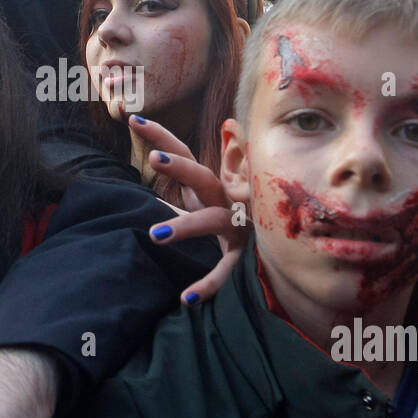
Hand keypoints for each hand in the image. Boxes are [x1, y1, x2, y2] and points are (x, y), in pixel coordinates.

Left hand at [130, 114, 247, 304]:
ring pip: (211, 221)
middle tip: (153, 158)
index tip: (132, 119)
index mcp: (213, 182)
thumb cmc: (242, 213)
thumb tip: (230, 123)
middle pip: (202, 177)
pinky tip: (187, 299)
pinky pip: (224, 269)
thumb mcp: (225, 188)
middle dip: (179, 166)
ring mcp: (235, 225)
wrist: (284, 242)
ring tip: (154, 235)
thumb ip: (222, 159)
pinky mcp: (242, 254)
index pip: (185, 153)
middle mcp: (226, 198)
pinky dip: (208, 284)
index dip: (161, 136)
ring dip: (184, 226)